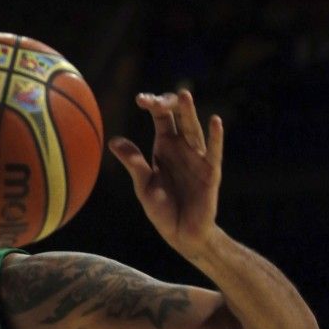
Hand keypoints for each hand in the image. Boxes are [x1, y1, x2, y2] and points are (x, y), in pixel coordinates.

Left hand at [108, 90, 223, 259]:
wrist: (182, 233)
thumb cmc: (163, 209)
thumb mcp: (143, 185)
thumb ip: (133, 163)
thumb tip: (113, 141)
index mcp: (165, 147)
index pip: (161, 117)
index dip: (153, 105)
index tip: (140, 99)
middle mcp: (183, 148)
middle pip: (178, 118)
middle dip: (168, 105)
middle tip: (156, 98)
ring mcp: (198, 158)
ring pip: (193, 130)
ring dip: (189, 113)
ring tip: (184, 95)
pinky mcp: (211, 172)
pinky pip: (214, 152)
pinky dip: (215, 137)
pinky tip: (215, 122)